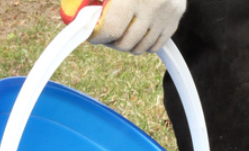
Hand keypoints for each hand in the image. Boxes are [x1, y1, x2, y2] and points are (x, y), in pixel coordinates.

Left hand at [61, 0, 184, 54]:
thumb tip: (73, 12)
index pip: (111, 29)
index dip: (98, 36)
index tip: (92, 35)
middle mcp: (151, 5)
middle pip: (126, 43)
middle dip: (111, 42)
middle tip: (105, 34)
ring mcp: (165, 14)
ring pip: (140, 48)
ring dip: (126, 44)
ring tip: (119, 33)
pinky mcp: (175, 19)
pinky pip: (155, 46)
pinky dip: (143, 45)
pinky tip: (135, 33)